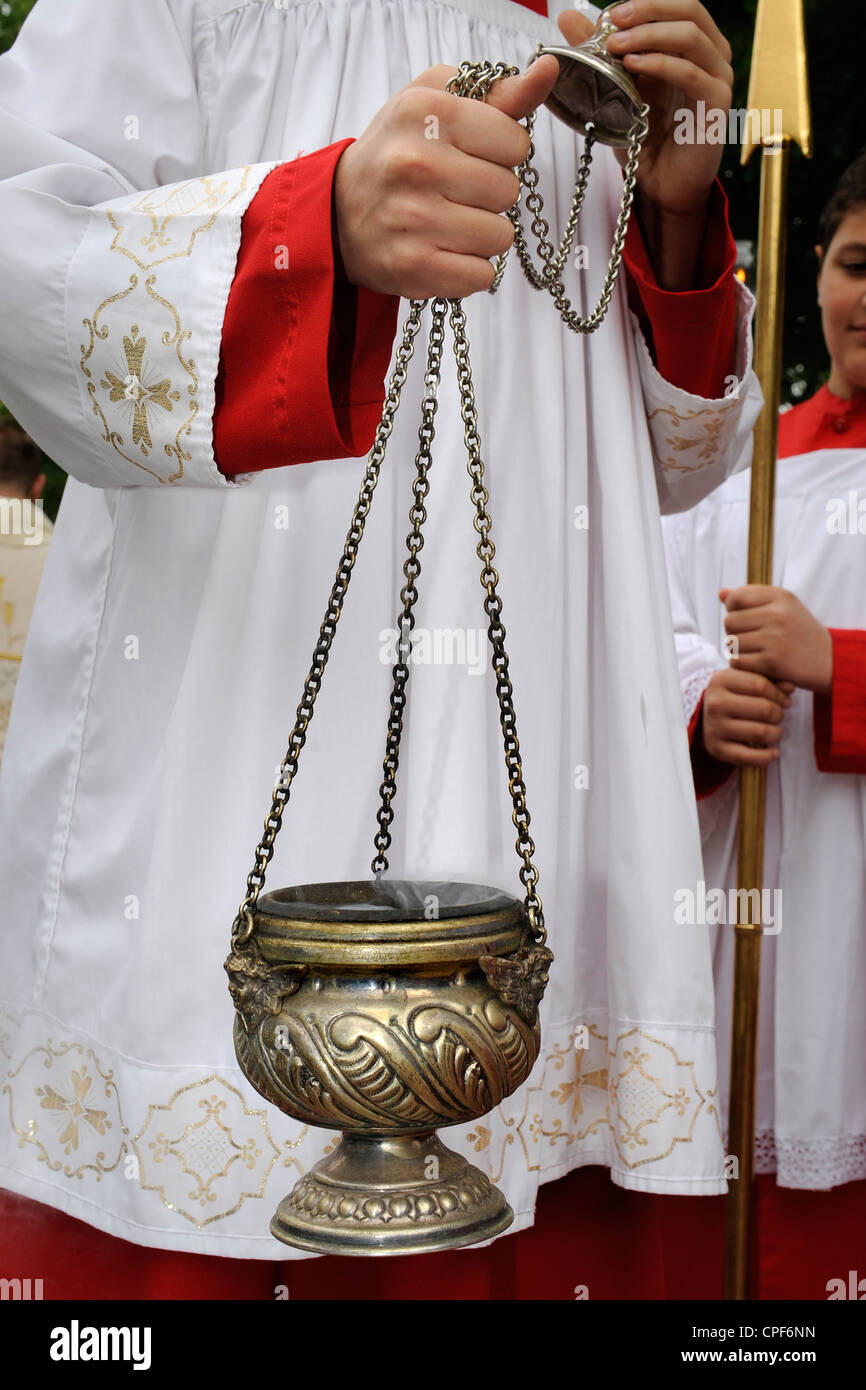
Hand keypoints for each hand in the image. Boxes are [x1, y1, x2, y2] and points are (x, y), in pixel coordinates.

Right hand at [333, 57, 558, 298]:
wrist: (338, 212)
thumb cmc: (396, 153)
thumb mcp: (436, 104)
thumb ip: (498, 93)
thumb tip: (547, 70)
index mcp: (427, 112)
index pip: (515, 142)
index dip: (500, 153)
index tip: (471, 156)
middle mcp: (417, 163)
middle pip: (508, 191)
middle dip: (490, 195)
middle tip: (455, 192)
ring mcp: (415, 219)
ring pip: (500, 237)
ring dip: (482, 234)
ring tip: (448, 222)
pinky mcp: (414, 267)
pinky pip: (481, 276)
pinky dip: (468, 270)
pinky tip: (443, 251)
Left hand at [555, 2, 732, 216]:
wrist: (663, 185)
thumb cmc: (646, 137)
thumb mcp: (618, 89)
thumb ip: (600, 52)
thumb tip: (569, 17)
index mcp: (694, 48)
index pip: (679, 7)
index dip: (647, 4)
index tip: (610, 15)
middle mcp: (713, 57)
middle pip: (690, 11)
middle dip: (649, 10)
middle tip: (613, 20)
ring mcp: (718, 79)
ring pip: (691, 36)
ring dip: (650, 34)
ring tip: (616, 45)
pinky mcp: (716, 104)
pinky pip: (691, 73)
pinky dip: (660, 63)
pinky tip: (633, 65)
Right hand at [701, 667, 793, 767]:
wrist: (709, 718)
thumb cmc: (735, 695)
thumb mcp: (747, 679)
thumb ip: (771, 678)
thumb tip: (791, 687)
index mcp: (720, 680)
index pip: (761, 685)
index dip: (779, 694)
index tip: (785, 700)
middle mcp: (714, 703)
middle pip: (764, 709)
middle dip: (778, 714)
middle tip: (777, 716)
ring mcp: (714, 727)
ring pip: (760, 732)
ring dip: (776, 733)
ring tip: (775, 731)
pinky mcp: (716, 749)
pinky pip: (748, 757)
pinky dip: (766, 757)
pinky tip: (774, 752)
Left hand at [721, 585, 833, 694]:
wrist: (830, 661)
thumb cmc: (800, 632)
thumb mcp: (783, 608)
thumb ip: (751, 599)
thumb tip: (721, 593)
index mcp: (780, 597)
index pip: (736, 597)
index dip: (733, 609)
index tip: (744, 619)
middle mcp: (777, 614)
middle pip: (729, 621)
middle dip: (734, 632)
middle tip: (749, 639)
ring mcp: (774, 638)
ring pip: (732, 642)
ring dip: (738, 650)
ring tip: (755, 651)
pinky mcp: (771, 661)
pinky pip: (738, 661)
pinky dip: (743, 665)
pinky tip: (756, 663)